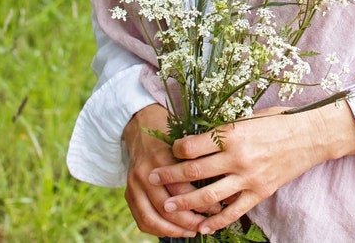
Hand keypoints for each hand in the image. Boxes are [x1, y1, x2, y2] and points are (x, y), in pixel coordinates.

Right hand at [123, 104, 217, 236]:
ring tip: (191, 232)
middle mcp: (145, 172)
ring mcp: (133, 184)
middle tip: (206, 225)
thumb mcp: (187, 140)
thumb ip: (201, 161)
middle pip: (167, 207)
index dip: (202, 202)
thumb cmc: (170, 132)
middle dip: (188, 221)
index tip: (218, 208)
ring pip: (152, 218)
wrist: (140, 123)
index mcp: (162, 158)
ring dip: (173, 230)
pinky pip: (141, 219)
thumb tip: (225, 185)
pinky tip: (174, 232)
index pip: (182, 189)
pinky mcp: (128, 192)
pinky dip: (157, 230)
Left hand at [149, 102, 354, 235]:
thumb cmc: (278, 121)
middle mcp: (238, 157)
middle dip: (170, 175)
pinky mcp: (260, 192)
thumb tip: (198, 138)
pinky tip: (202, 227)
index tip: (170, 149)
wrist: (310, 136)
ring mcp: (249, 177)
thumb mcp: (248, 117)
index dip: (176, 148)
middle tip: (152, 178)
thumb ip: (224, 130)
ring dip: (185, 202)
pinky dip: (217, 221)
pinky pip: (234, 211)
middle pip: (194, 171)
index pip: (193, 145)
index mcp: (233, 134)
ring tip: (168, 206)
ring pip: (209, 195)